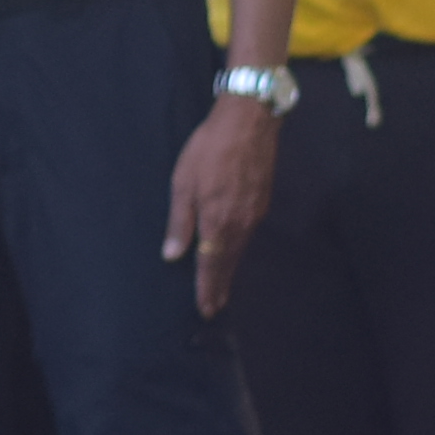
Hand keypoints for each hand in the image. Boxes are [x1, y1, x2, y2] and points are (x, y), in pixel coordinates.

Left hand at [165, 94, 277, 315]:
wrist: (248, 125)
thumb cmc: (208, 150)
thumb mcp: (182, 183)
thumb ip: (179, 222)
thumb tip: (172, 255)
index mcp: (217, 221)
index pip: (211, 264)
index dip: (207, 288)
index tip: (205, 309)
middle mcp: (240, 224)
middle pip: (228, 262)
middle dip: (220, 286)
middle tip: (214, 308)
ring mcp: (254, 214)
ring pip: (240, 250)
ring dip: (229, 270)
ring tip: (222, 287)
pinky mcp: (261, 203)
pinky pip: (248, 235)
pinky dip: (238, 250)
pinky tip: (233, 253)